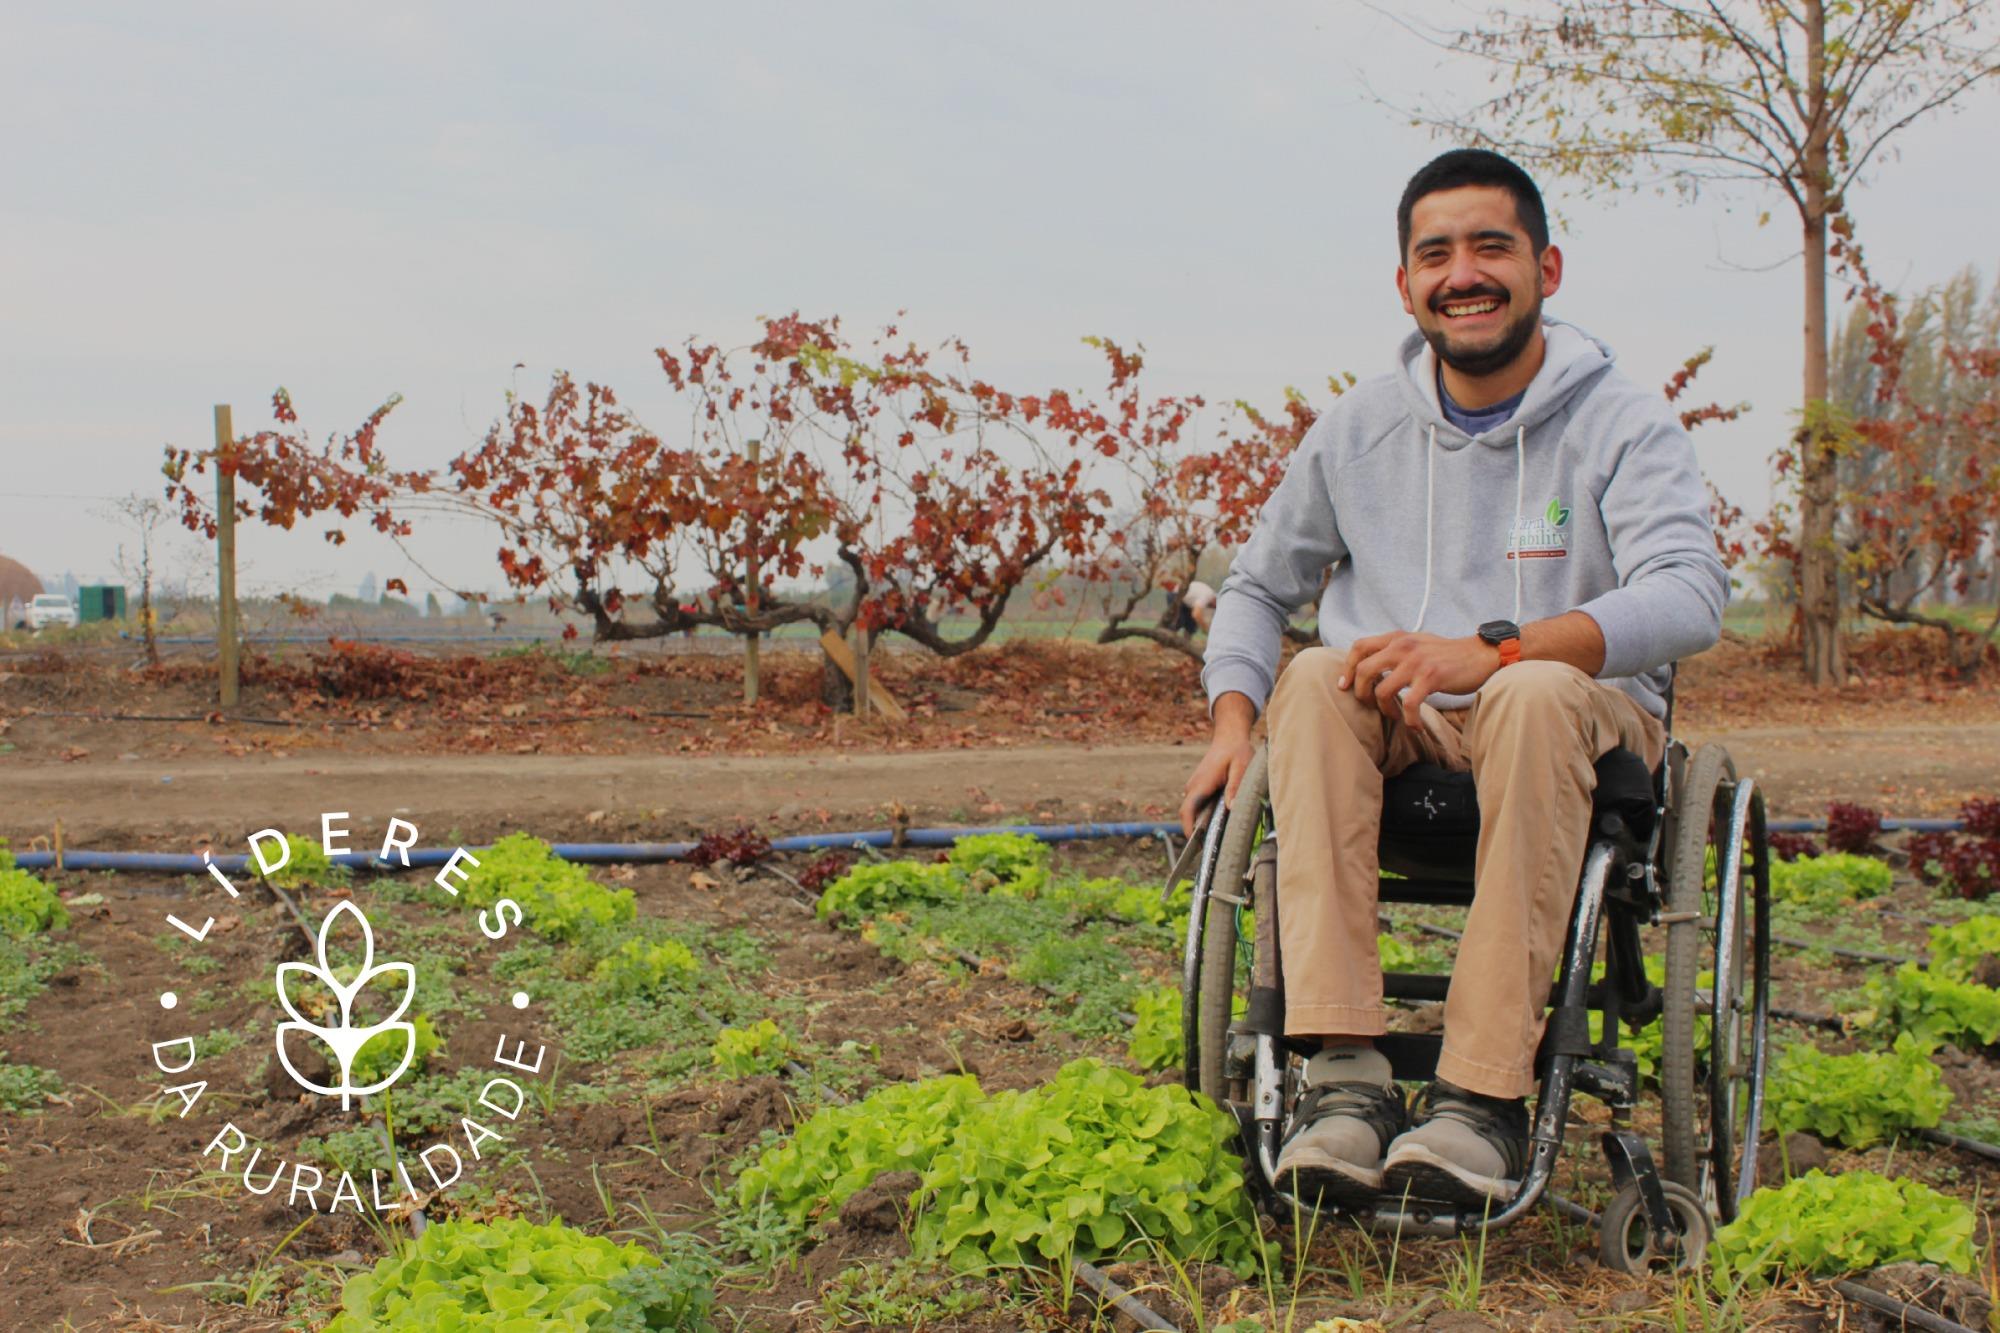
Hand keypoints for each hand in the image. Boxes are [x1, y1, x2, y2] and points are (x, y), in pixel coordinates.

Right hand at [1180, 697, 1254, 836]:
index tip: (1196, 845)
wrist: (1229, 737)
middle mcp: (1193, 786)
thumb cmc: (1237, 751)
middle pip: (1189, 815)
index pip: (1187, 811)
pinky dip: (1205, 816)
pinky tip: (1220, 822)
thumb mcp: (1242, 767)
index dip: (1189, 829)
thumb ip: (1236, 786)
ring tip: (1218, 838)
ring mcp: (1194, 787)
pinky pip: (1198, 806)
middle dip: (1196, 832)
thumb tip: (1231, 807)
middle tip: (1213, 849)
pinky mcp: (1199, 787)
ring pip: (1193, 811)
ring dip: (1202, 824)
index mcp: (1202, 783)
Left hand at [1339, 631, 1497, 726]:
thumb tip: (1368, 668)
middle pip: (1364, 671)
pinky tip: (1415, 726)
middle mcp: (1403, 646)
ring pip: (1382, 690)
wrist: (1481, 654)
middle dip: (1362, 693)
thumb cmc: (1446, 655)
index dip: (1347, 668)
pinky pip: (1408, 704)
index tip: (1345, 686)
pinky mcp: (1431, 677)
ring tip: (1396, 716)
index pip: (1359, 647)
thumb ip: (1394, 651)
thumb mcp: (1416, 644)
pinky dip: (1408, 720)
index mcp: (1397, 637)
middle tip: (1372, 705)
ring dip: (1385, 710)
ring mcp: (1416, 661)